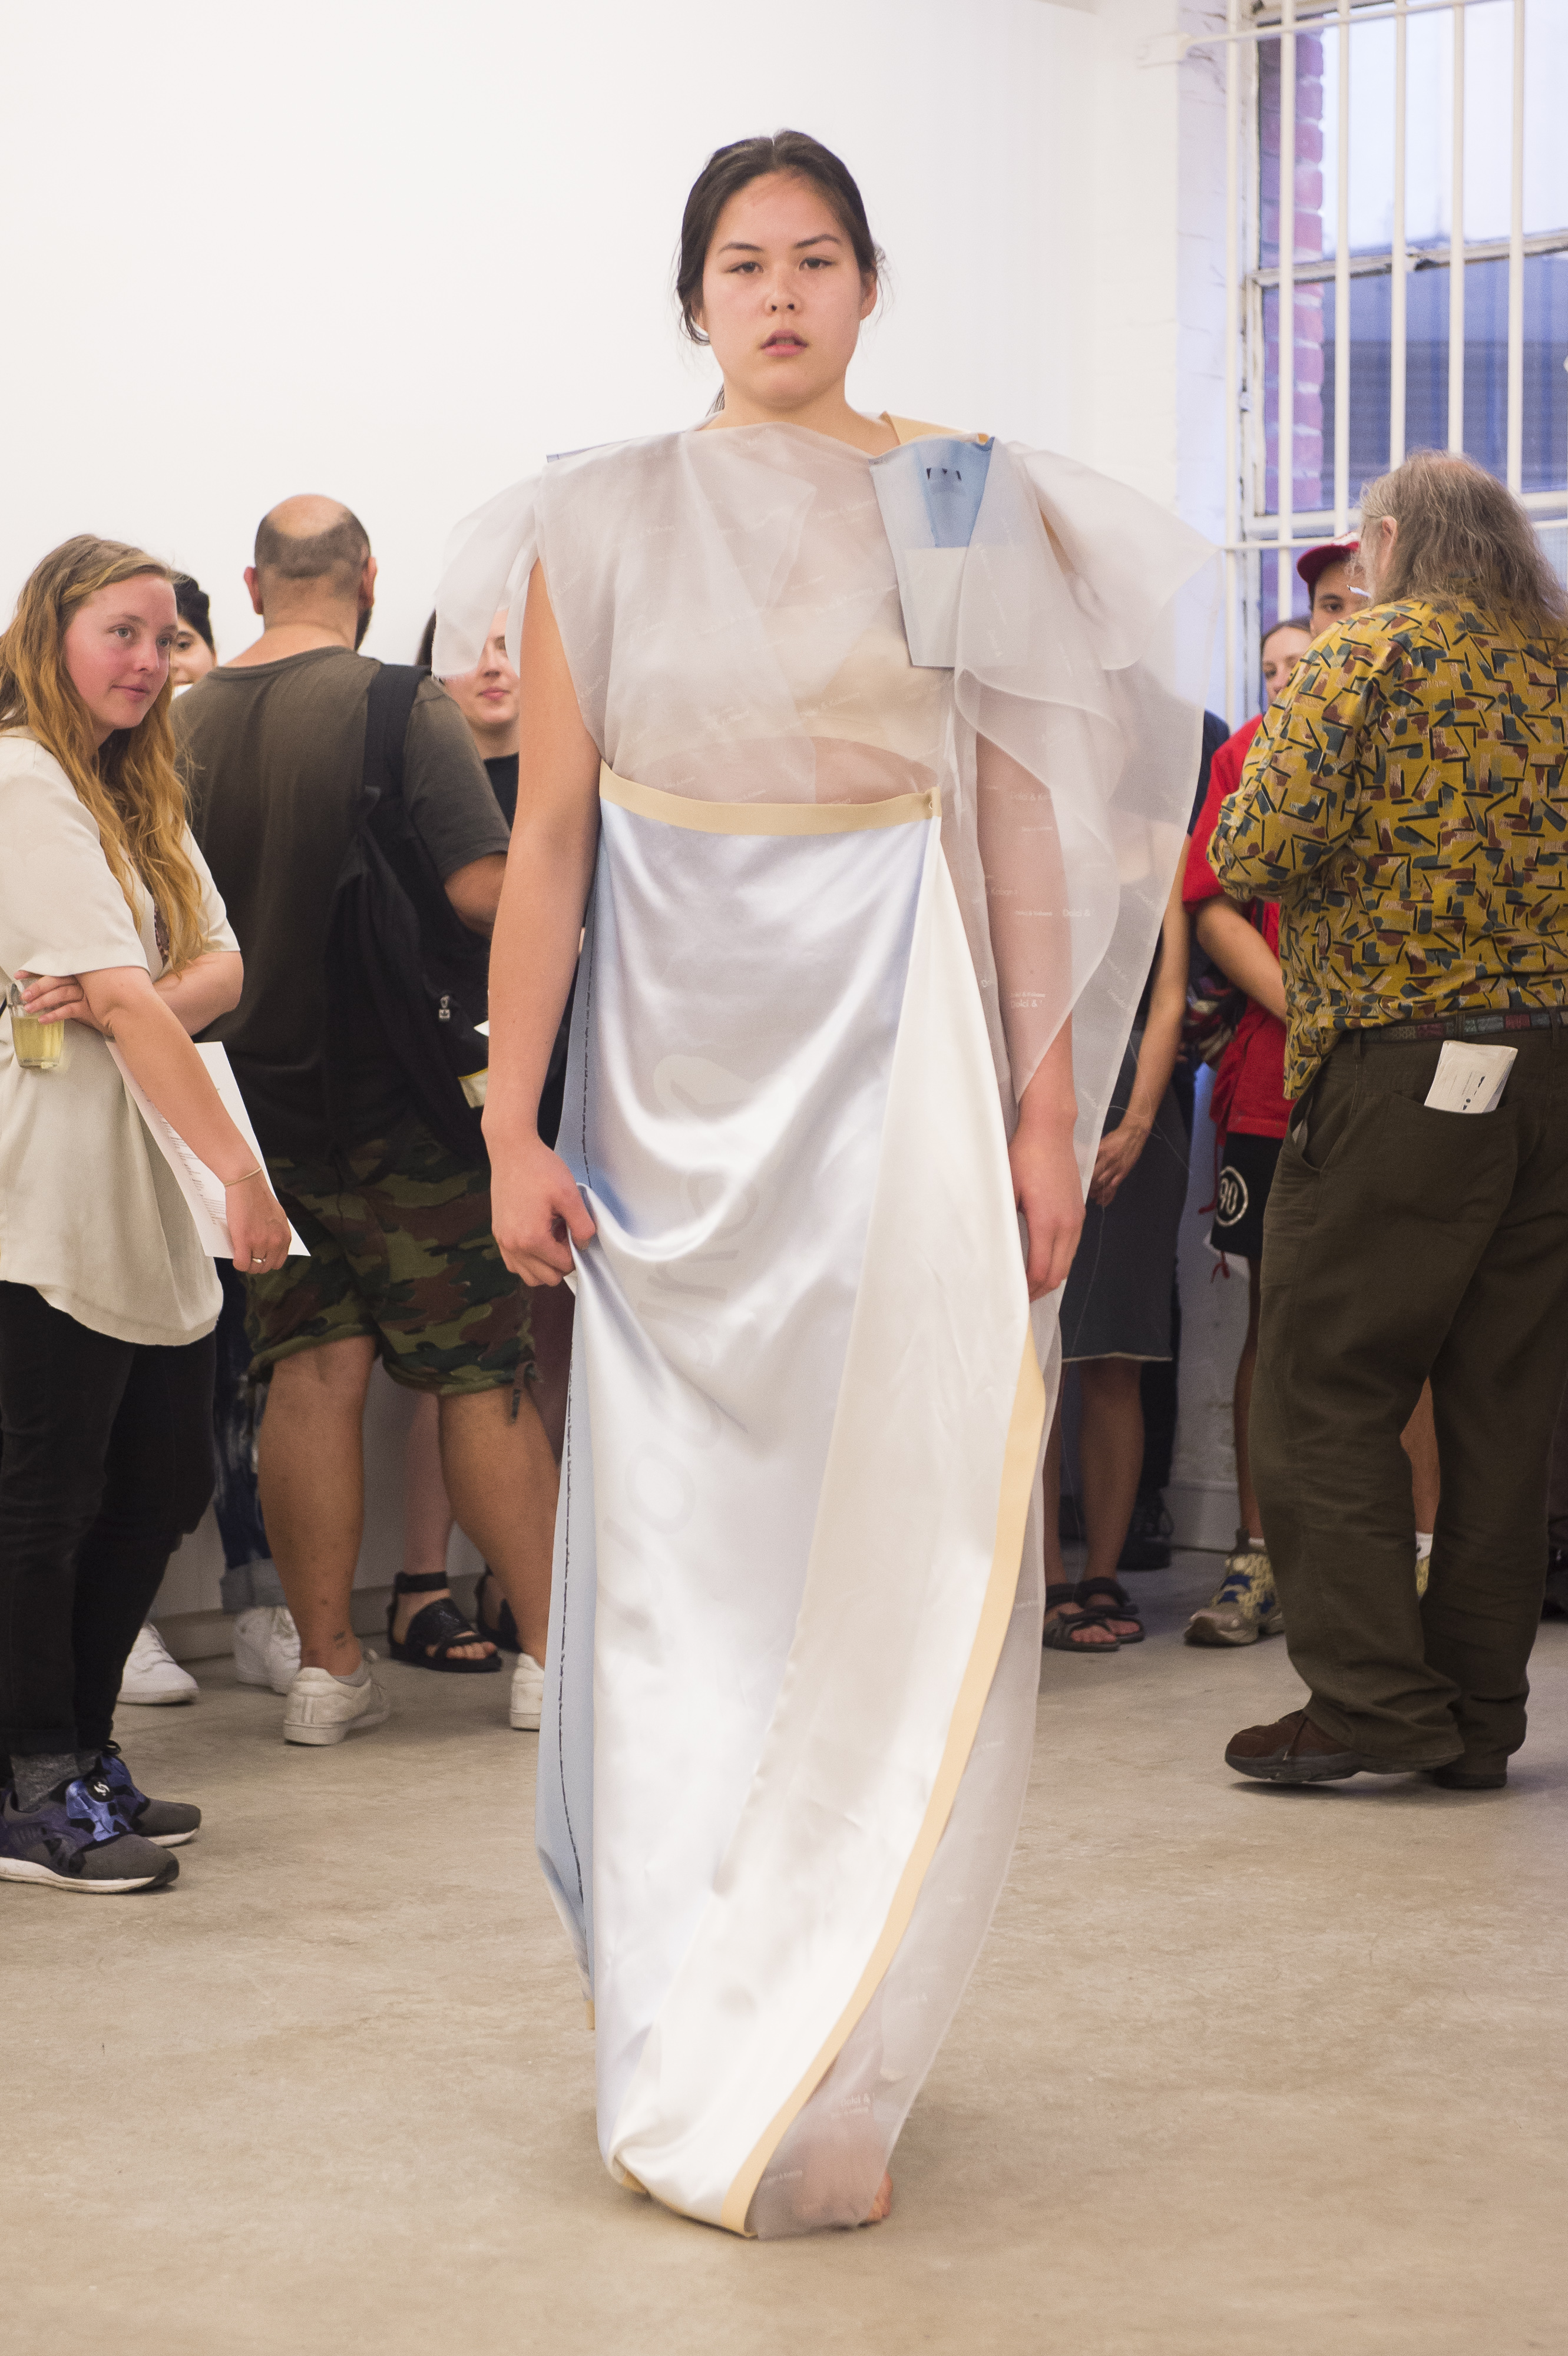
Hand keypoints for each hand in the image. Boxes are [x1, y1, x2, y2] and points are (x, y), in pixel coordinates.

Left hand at [16, 972, 104, 1030]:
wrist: (121, 1013)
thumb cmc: (99, 1001)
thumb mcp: (82, 991)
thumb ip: (65, 988)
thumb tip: (44, 992)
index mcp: (78, 973)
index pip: (53, 969)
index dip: (35, 971)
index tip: (20, 975)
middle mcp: (82, 980)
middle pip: (55, 980)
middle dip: (37, 988)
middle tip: (24, 996)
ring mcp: (86, 993)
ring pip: (60, 994)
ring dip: (42, 1002)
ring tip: (30, 1008)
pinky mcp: (90, 1007)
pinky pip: (69, 1010)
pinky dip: (55, 1014)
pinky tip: (44, 1019)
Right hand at [226, 1174, 291, 1274]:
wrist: (247, 1184)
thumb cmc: (258, 1197)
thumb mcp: (276, 1218)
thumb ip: (275, 1234)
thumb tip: (267, 1248)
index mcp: (285, 1237)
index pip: (278, 1262)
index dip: (266, 1262)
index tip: (258, 1258)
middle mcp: (275, 1242)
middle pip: (265, 1267)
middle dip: (255, 1265)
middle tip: (246, 1257)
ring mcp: (260, 1243)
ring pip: (253, 1267)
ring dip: (245, 1264)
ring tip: (239, 1255)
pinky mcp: (244, 1241)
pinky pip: (241, 1264)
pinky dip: (237, 1263)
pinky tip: (234, 1256)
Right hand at [491, 1131, 596, 1284]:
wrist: (512, 1151)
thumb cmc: (539, 1169)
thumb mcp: (570, 1195)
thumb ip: (582, 1225)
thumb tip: (584, 1244)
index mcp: (531, 1239)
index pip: (563, 1266)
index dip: (575, 1251)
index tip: (573, 1230)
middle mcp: (513, 1246)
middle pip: (547, 1277)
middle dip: (561, 1260)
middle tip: (564, 1233)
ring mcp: (503, 1242)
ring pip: (529, 1276)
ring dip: (545, 1263)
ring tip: (551, 1236)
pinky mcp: (498, 1234)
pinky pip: (515, 1264)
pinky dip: (529, 1259)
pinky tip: (537, 1236)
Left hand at [1009, 1119, 1084, 1299]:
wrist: (1050, 1131)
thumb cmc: (1024, 1156)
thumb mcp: (1006, 1190)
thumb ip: (1003, 1222)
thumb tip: (995, 1251)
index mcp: (1047, 1222)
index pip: (1041, 1271)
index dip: (1027, 1289)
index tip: (1012, 1296)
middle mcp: (1068, 1224)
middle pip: (1058, 1275)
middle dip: (1039, 1290)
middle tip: (1019, 1297)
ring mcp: (1076, 1218)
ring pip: (1068, 1263)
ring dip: (1050, 1277)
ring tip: (1029, 1283)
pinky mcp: (1079, 1211)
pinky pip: (1072, 1247)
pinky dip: (1059, 1261)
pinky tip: (1043, 1260)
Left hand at [1087, 1114, 1149, 1206]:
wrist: (1134, 1134)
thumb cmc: (1116, 1137)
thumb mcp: (1101, 1141)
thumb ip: (1092, 1151)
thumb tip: (1080, 1158)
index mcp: (1100, 1150)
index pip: (1087, 1165)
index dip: (1081, 1174)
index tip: (1075, 1179)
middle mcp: (1108, 1160)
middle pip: (1094, 1177)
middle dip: (1087, 1185)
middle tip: (1082, 1189)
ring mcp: (1116, 1167)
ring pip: (1103, 1184)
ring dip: (1095, 1192)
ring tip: (1091, 1195)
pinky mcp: (1123, 1172)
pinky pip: (1114, 1187)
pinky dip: (1107, 1196)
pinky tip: (1102, 1201)